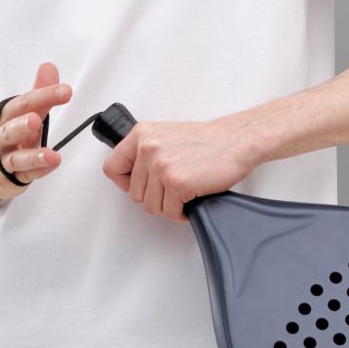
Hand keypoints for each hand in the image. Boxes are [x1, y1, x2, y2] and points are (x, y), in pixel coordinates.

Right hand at [0, 61, 71, 206]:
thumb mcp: (16, 114)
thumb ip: (37, 93)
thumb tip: (49, 68)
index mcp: (0, 117)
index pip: (21, 103)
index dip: (44, 96)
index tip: (65, 91)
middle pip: (10, 130)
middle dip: (22, 125)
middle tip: (36, 119)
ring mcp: (0, 161)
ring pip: (15, 158)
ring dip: (33, 156)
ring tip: (50, 154)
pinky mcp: (7, 180)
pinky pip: (23, 176)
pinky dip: (37, 171)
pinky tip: (51, 165)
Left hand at [101, 111, 265, 224]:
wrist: (236, 141)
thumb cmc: (207, 140)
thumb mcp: (166, 135)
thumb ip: (146, 151)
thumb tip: (134, 176)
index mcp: (141, 134)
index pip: (112, 168)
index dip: (125, 183)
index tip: (141, 185)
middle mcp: (147, 148)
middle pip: (134, 193)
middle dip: (154, 198)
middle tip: (172, 191)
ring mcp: (161, 165)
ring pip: (151, 206)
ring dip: (169, 206)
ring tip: (184, 194)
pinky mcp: (176, 182)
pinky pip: (170, 212)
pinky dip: (182, 213)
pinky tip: (192, 200)